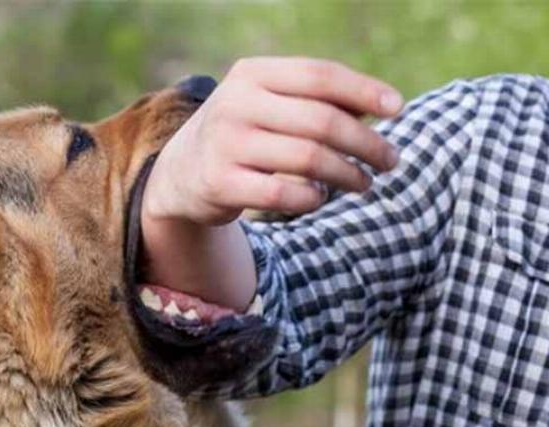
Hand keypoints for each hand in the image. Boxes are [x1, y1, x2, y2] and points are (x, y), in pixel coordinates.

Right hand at [141, 58, 403, 310]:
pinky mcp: (220, 184)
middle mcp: (235, 104)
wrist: (181, 172)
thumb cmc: (244, 133)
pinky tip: (320, 198)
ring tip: (364, 183)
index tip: (398, 109)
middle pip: (321, 122)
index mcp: (252, 74)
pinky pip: (285, 194)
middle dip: (366, 143)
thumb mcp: (269, 104)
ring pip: (308, 159)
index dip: (364, 91)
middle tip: (390, 160)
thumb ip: (316, 100)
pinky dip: (312, 198)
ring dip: (348, 174)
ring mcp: (225, 144)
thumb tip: (384, 106)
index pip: (319, 76)